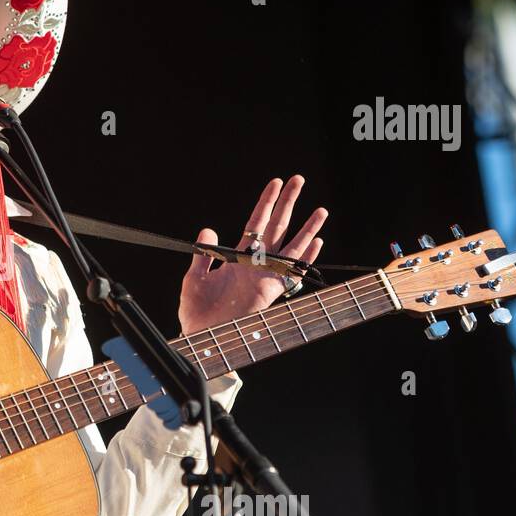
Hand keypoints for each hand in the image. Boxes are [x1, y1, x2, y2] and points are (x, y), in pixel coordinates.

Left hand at [178, 175, 327, 334]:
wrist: (201, 336)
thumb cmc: (196, 311)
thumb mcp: (195, 277)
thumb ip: (203, 254)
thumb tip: (208, 230)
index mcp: (237, 258)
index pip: (256, 223)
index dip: (266, 202)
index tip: (276, 182)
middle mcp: (255, 264)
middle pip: (277, 227)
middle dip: (288, 203)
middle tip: (299, 179)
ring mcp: (265, 277)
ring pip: (291, 246)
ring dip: (306, 228)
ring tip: (320, 209)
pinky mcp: (270, 292)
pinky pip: (292, 272)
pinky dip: (306, 258)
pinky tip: (317, 242)